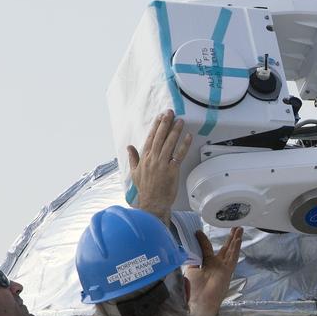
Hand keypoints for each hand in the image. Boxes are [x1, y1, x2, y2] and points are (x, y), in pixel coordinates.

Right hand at [127, 110, 191, 224]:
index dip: (156, 127)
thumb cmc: (145, 189)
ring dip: (175, 131)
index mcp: (144, 158)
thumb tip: (129, 147)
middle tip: (170, 112)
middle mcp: (152, 159)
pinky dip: (184, 145)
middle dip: (165, 124)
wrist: (152, 203)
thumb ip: (133, 158)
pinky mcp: (172, 170)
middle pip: (160, 138)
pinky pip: (179, 155)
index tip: (160, 117)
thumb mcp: (135, 173)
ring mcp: (162, 164)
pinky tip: (188, 136)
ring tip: (180, 121)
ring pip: (169, 144)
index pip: (150, 138)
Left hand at [185, 227, 242, 315]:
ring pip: (231, 251)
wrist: (198, 303)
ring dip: (235, 240)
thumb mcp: (190, 270)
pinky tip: (238, 239)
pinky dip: (236, 248)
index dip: (203, 240)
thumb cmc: (192, 289)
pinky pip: (233, 258)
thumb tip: (188, 247)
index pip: (207, 249)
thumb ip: (192, 259)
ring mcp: (223, 268)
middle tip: (234, 228)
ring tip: (239, 229)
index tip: (197, 232)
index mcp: (206, 266)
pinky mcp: (227, 271)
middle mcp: (216, 266)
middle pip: (224, 249)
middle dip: (229, 239)